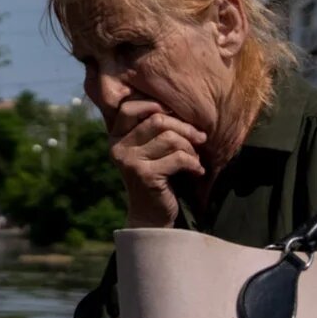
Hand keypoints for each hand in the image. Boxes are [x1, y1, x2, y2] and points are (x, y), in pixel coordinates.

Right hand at [108, 100, 206, 228]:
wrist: (153, 215)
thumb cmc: (159, 175)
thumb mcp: (152, 147)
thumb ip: (155, 125)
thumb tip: (177, 102)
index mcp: (116, 136)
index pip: (130, 107)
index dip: (155, 106)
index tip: (175, 116)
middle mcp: (118, 147)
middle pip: (157, 119)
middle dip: (185, 128)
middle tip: (200, 139)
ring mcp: (129, 161)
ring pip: (170, 138)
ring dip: (190, 149)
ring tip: (195, 159)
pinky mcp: (144, 175)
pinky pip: (178, 158)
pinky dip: (194, 164)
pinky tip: (197, 171)